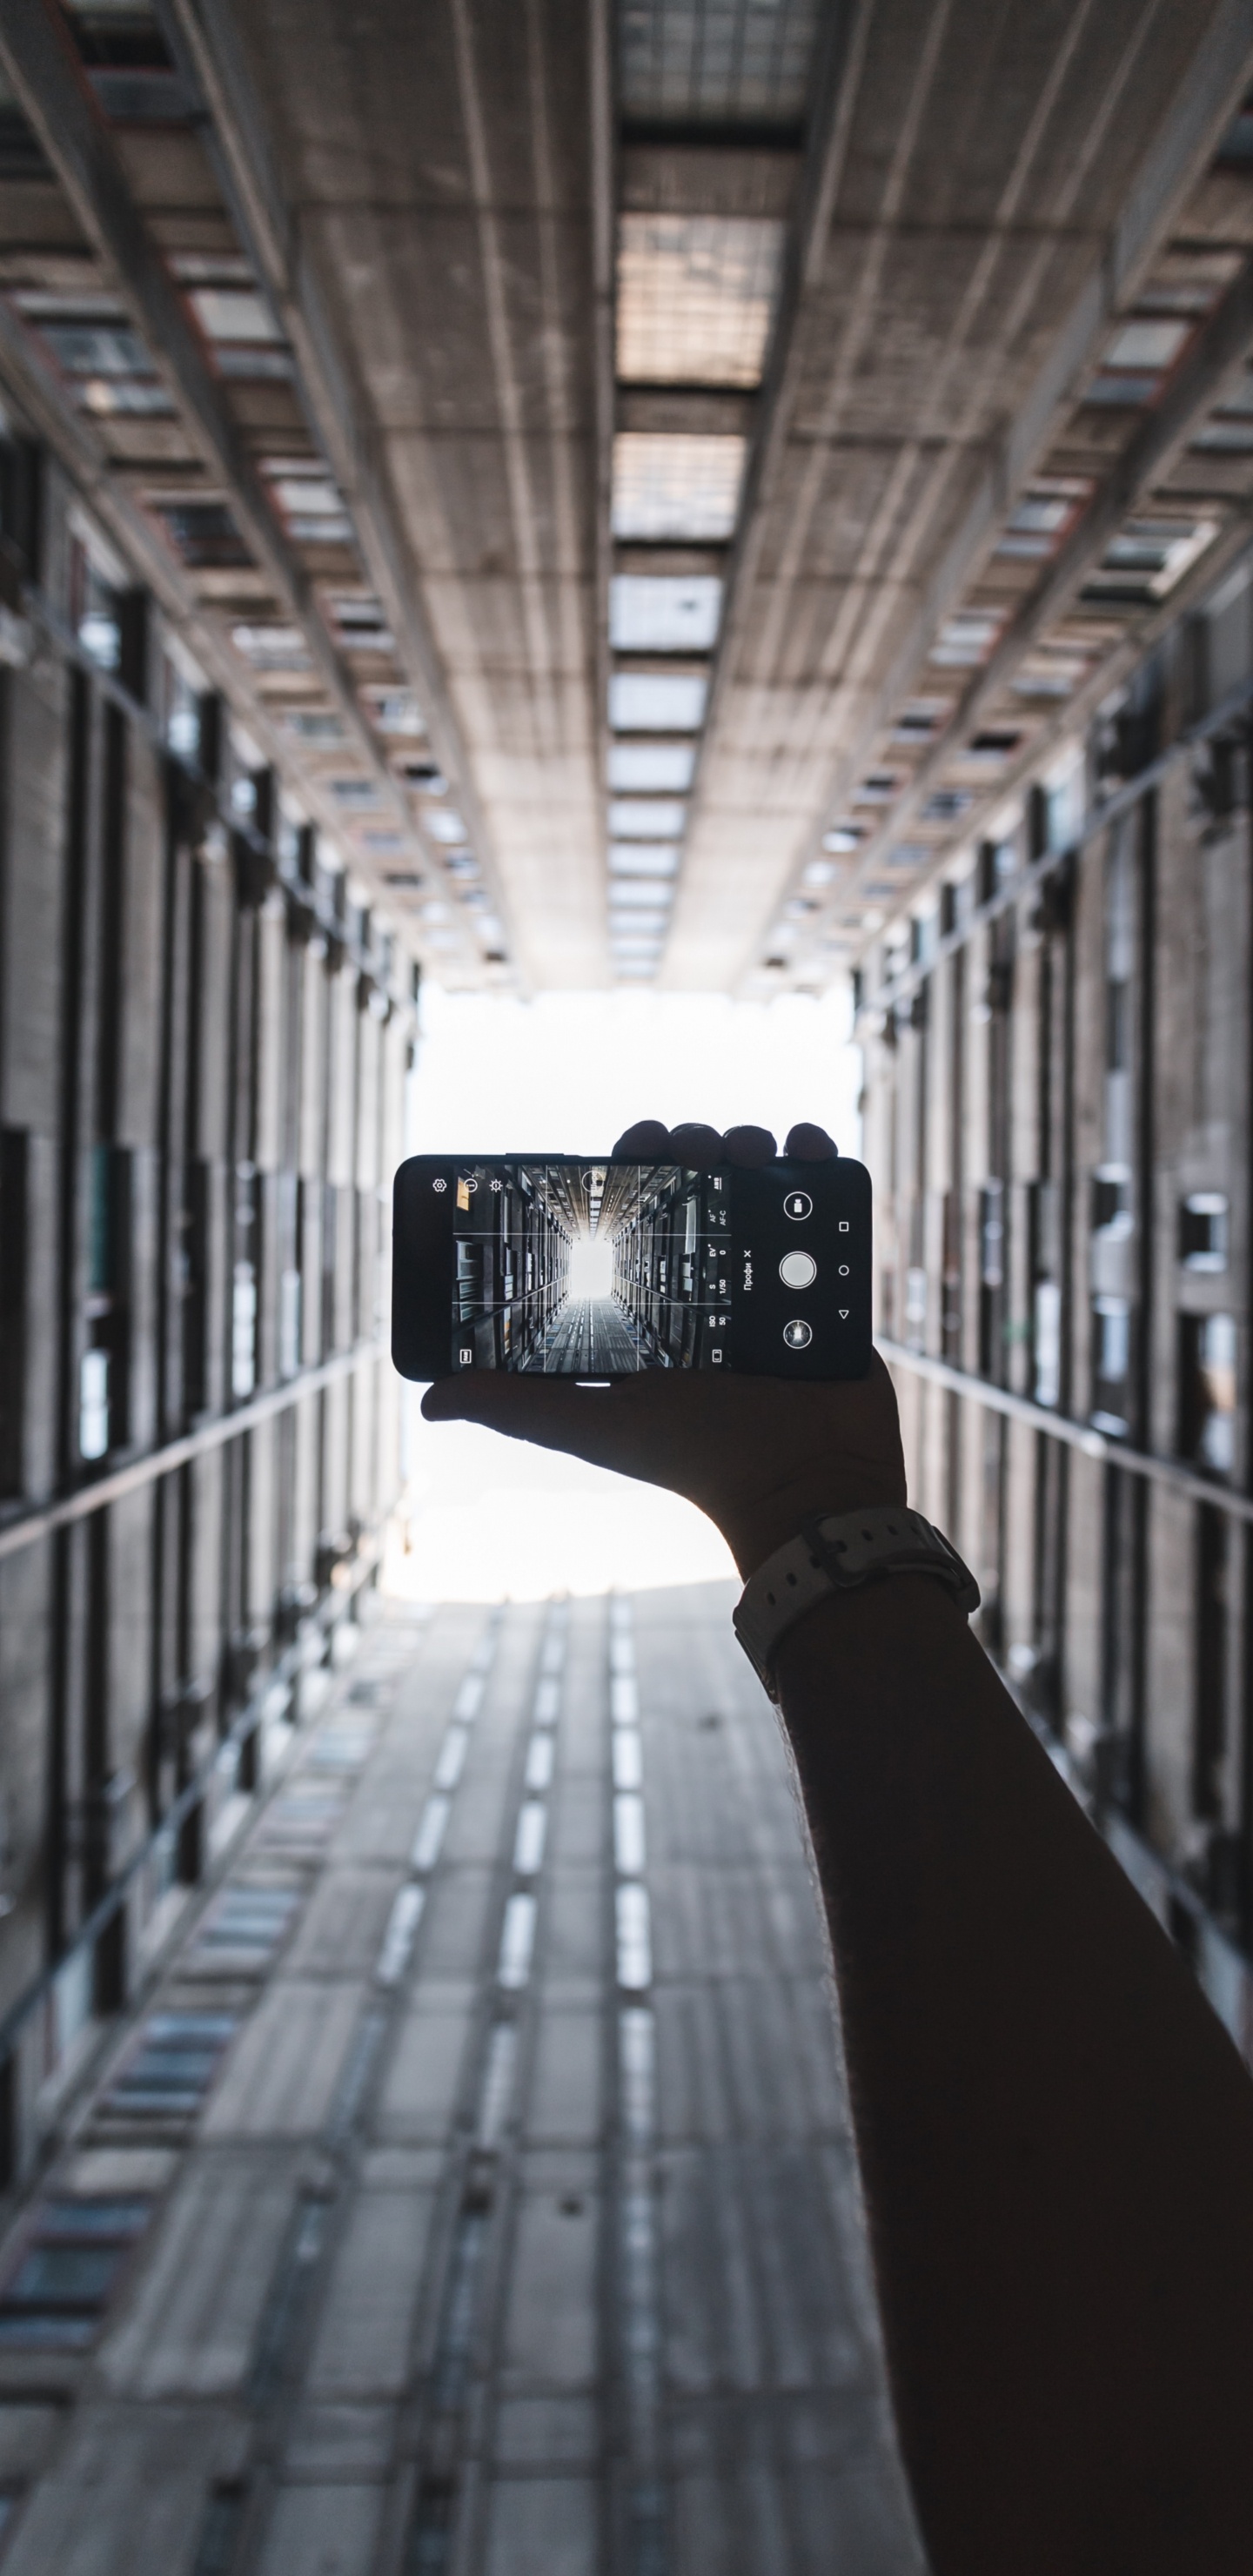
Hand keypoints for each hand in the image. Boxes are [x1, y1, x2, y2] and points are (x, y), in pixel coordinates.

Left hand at [420, 1119, 904, 1575]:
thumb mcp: (596, 1425)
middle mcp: (710, 1283)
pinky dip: (814, 1161)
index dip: (627, 1169)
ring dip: (748, 1146)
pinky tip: (802, 1146)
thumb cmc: (697, 1461)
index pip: (631, 1213)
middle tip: (690, 1147)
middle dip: (689, 1148)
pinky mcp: (828, 1279)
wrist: (804, 1486)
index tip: (630, 1143)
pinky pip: (824, 1204)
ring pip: (754, 1183)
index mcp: (653, 1303)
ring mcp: (771, 1277)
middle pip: (694, 1184)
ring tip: (747, 1150)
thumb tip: (429, 1398)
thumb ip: (518, 1404)